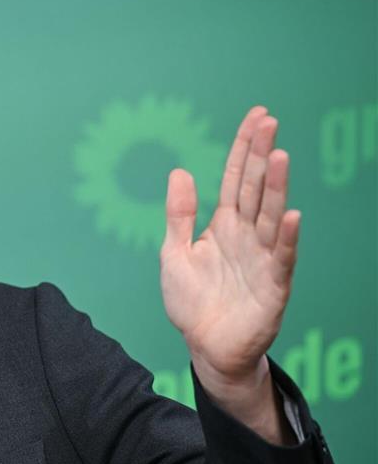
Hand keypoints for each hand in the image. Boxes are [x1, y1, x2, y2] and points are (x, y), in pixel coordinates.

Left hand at [160, 105, 299, 381]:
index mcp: (224, 225)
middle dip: (261, 155)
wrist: (205, 346)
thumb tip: (179, 170)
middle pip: (255, 188)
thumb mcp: (173, 252)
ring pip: (270, 216)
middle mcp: (247, 236)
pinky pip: (280, 259)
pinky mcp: (272, 286)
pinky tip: (290, 216)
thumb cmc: (192, 300)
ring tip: (279, 156)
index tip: (256, 116)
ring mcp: (261, 259)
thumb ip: (179, 214)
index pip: (235, 178)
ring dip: (276, 188)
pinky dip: (285, 239)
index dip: (243, 148)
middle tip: (270, 122)